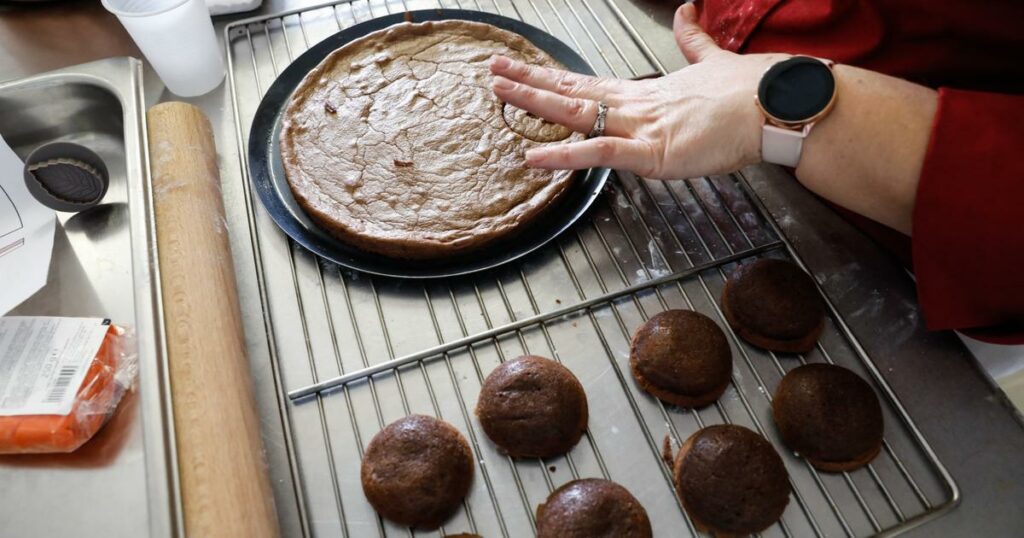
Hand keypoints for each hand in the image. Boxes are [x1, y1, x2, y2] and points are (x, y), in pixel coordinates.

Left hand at [491, 3, 786, 178]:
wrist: (775, 104)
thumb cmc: (748, 91)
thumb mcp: (711, 61)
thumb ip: (692, 41)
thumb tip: (687, 11)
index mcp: (645, 92)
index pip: (586, 82)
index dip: (552, 75)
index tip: (523, 67)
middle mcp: (635, 105)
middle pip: (571, 91)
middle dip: (529, 81)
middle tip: (494, 70)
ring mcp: (640, 127)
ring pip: (576, 112)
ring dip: (535, 103)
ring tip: (500, 92)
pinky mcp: (652, 152)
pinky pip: (599, 153)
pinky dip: (564, 155)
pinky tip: (534, 157)